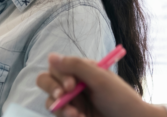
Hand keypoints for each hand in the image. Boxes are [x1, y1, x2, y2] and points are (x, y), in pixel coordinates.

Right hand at [37, 54, 166, 116]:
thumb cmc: (121, 99)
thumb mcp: (100, 78)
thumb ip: (76, 66)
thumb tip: (50, 56)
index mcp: (80, 70)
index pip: (56, 66)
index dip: (59, 75)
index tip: (72, 85)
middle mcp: (73, 84)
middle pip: (45, 81)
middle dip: (52, 89)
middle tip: (63, 97)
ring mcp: (72, 101)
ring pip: (49, 100)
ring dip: (60, 107)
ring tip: (76, 115)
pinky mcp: (72, 114)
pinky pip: (58, 114)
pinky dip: (65, 116)